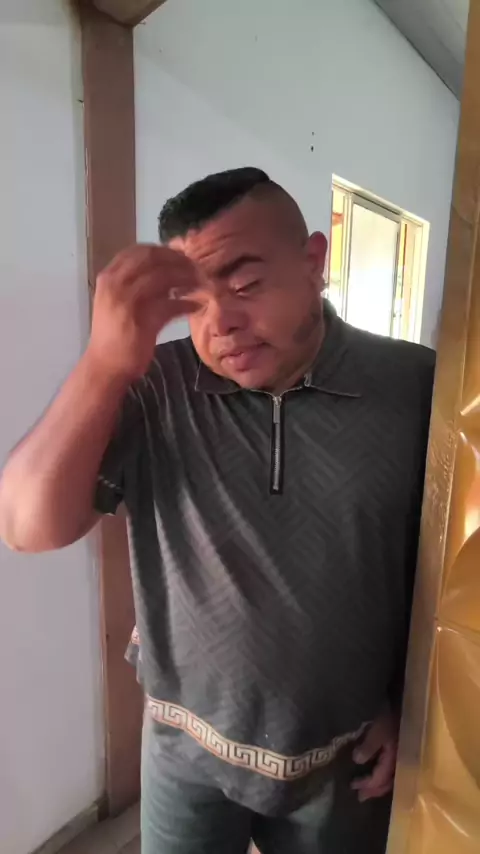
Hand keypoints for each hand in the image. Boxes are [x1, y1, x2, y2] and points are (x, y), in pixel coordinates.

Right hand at [88, 244, 198, 381]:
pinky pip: (172, 305)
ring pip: (165, 278)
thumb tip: (166, 268)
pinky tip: (197, 306)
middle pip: (153, 259)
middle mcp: (115, 284)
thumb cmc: (114, 335)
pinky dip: (187, 304)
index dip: (165, 251)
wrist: (105, 366)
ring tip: (203, 285)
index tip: (183, 257)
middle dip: (179, 261)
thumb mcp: (117, 302)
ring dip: (188, 279)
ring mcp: (127, 301)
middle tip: (198, 269)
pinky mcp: (142, 321)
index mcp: (109, 277)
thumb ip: (134, 283)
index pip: (139, 251)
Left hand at [351, 705, 397, 801]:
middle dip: (373, 790)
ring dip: (379, 786)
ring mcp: (403, 759)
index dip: (366, 784)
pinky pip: (393, 771)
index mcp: (394, 761)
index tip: (353, 786)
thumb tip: (357, 760)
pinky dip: (384, 777)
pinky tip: (379, 774)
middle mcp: (400, 764)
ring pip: (391, 779)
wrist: (409, 707)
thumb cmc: (392, 718)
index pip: (378, 779)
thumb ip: (368, 746)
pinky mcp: (403, 753)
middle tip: (360, 796)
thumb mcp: (377, 730)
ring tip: (368, 789)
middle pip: (386, 783)